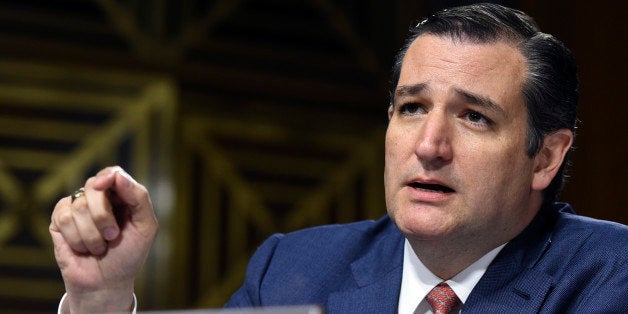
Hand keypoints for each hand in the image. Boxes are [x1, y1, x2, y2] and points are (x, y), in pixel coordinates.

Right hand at [50, 166, 157, 312]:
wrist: (106, 283)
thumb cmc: (129, 254)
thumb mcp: (146, 226)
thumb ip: (139, 197)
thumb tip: (118, 176)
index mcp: (121, 196)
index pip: (113, 174)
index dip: (109, 177)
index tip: (104, 185)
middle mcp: (99, 198)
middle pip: (94, 186)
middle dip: (103, 216)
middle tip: (112, 236)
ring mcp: (78, 207)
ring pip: (79, 205)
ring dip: (92, 233)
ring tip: (99, 247)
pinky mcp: (59, 220)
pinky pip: (64, 217)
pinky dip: (76, 237)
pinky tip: (82, 248)